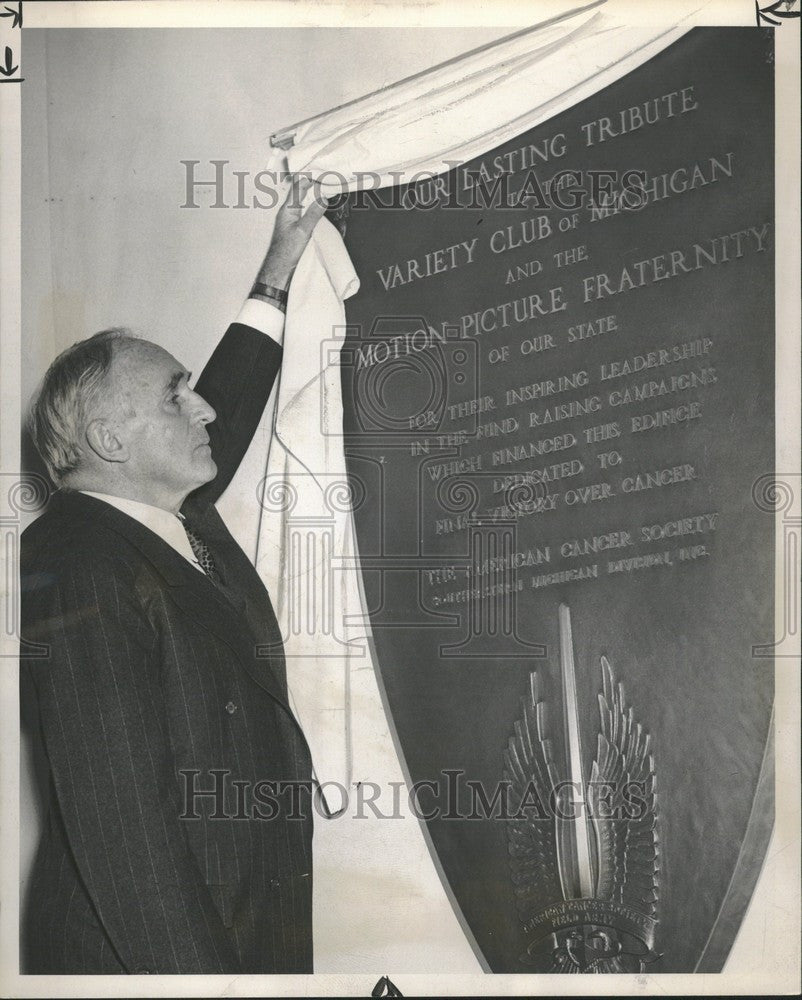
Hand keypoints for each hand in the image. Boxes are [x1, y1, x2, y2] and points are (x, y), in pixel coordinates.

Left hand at [257, 174, 327, 289]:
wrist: (279, 268)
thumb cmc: (286, 251)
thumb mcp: (303, 231)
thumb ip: (313, 214)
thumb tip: (323, 198)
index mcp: (287, 210)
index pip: (298, 188)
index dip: (309, 179)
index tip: (320, 172)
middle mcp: (288, 213)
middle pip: (299, 193)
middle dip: (311, 184)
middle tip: (323, 177)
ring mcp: (290, 220)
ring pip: (301, 202)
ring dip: (311, 195)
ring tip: (322, 188)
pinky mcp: (293, 228)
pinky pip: (303, 212)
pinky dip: (311, 206)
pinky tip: (316, 208)